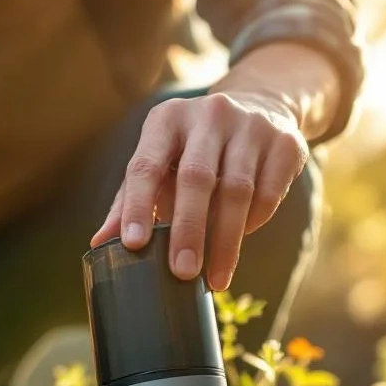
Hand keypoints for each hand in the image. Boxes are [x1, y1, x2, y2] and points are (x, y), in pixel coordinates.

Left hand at [91, 44, 338, 290]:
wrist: (260, 106)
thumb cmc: (193, 147)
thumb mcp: (159, 161)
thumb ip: (130, 199)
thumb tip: (99, 244)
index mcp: (167, 119)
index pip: (146, 166)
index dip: (137, 206)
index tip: (132, 244)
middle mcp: (209, 114)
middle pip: (197, 178)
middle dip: (188, 230)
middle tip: (181, 273)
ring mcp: (251, 125)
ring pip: (237, 191)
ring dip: (225, 242)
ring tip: (214, 279)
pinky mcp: (285, 142)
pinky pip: (269, 193)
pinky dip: (253, 223)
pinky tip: (239, 243)